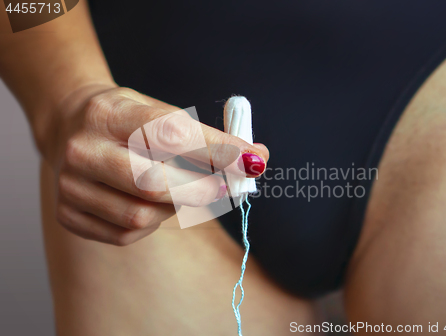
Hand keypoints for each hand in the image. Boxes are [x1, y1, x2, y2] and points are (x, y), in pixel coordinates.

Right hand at [41, 84, 268, 245]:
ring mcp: (71, 185)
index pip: (171, 134)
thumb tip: (256, 160)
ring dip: (175, 208)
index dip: (217, 150)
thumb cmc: (127, 120)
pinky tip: (151, 203)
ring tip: (179, 190)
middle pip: (153, 185)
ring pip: (141, 216)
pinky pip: (125, 234)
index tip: (252, 161)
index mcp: (109, 114)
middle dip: (201, 190)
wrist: (70, 127)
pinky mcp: (69, 214)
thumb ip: (204, 136)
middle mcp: (84, 150)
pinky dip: (152, 222)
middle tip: (225, 187)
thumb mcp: (159, 112)